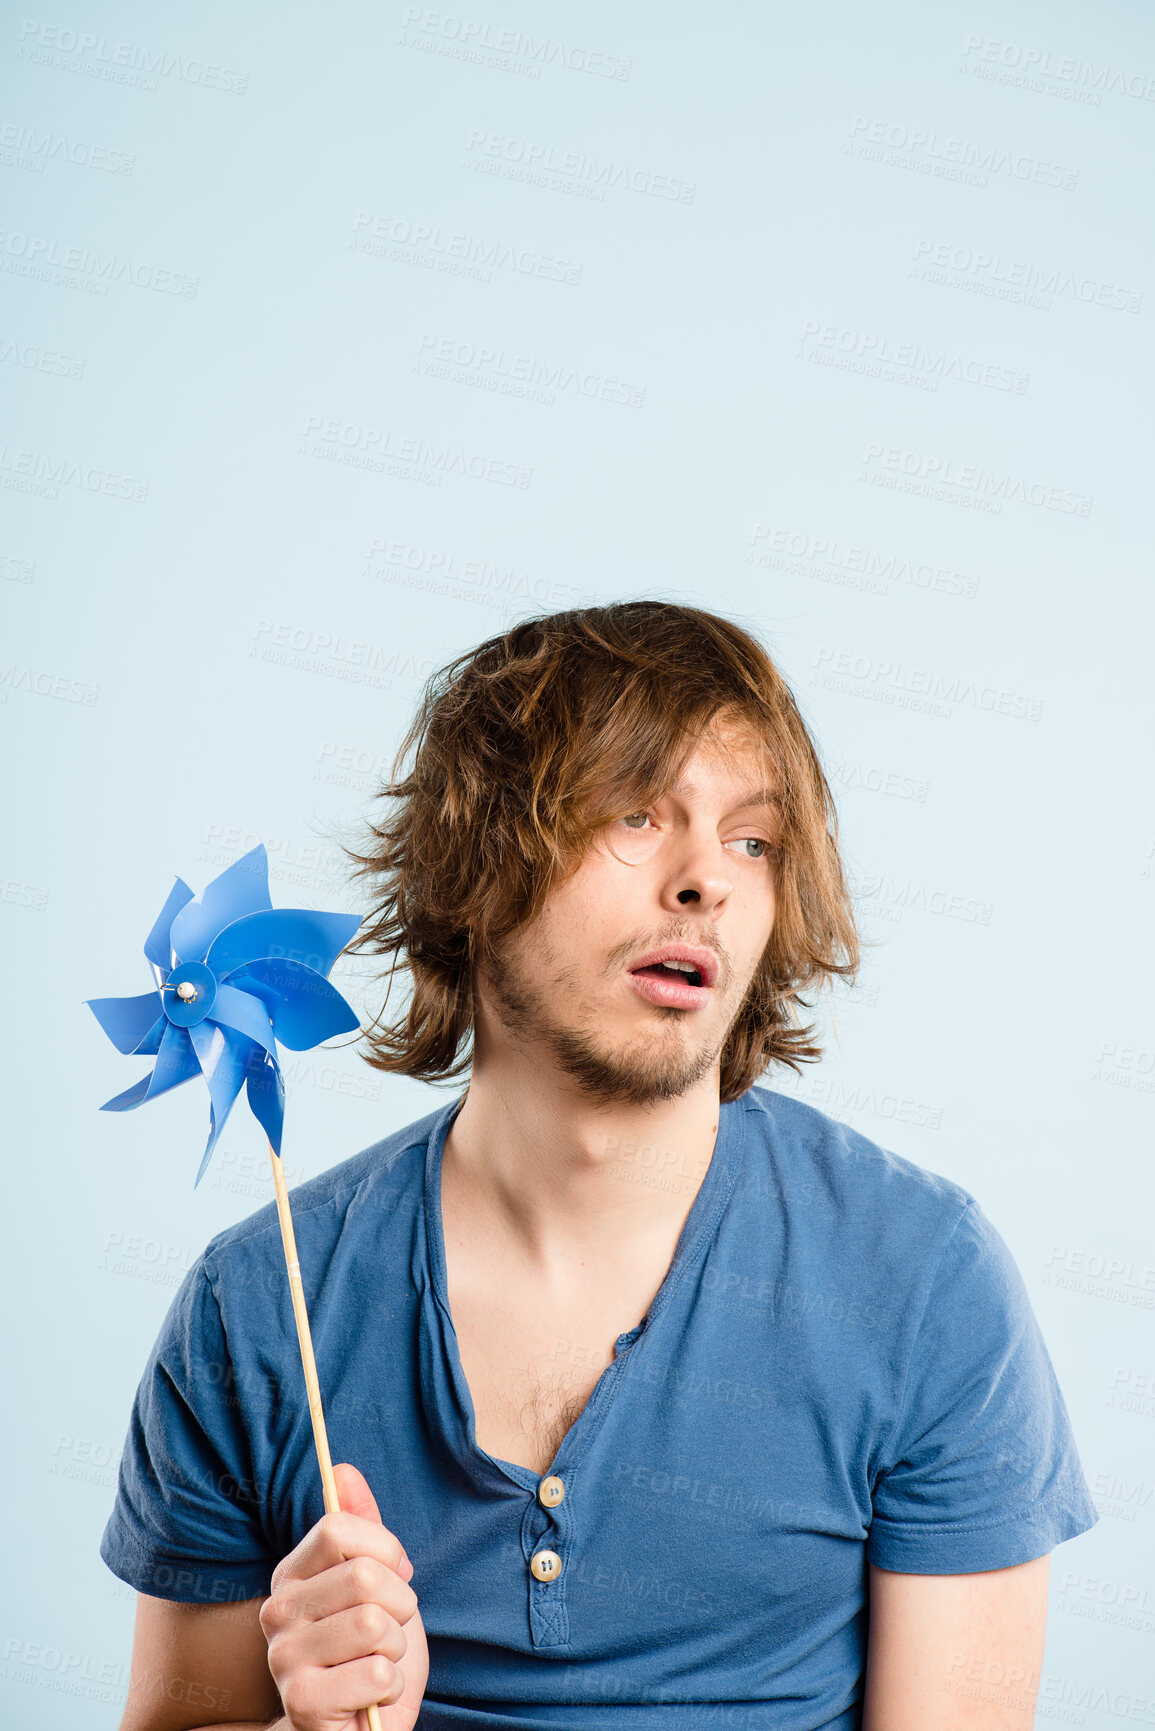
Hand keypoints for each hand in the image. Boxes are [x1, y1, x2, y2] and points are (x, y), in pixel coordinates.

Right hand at [259, 1462, 428, 1730]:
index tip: (395, 1572)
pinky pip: (377, 1673)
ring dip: (395, 1649)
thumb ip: (361, 1528)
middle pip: (363, 1575)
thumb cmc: (370, 1652)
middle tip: (389, 1631)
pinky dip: (390, 1687)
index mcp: (291, 1576)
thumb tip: (342, 1467)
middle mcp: (276, 1613)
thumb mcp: (377, 1582)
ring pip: (374, 1624)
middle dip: (400, 1605)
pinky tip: (370, 1697)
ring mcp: (284, 1659)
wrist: (360, 1725)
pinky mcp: (302, 1702)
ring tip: (377, 1663)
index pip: (337, 1528)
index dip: (384, 1548)